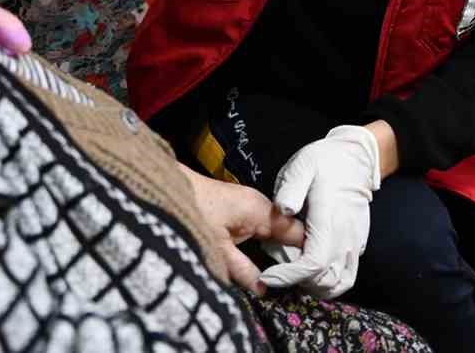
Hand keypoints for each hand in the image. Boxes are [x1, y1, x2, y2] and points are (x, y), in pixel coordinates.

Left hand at [178, 164, 303, 294]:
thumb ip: (243, 271)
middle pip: (290, 233)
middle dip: (294, 257)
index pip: (299, 234)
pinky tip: (265, 260)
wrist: (163, 184)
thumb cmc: (189, 212)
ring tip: (286, 275)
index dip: (307, 257)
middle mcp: (260, 204)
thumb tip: (264, 290)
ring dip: (279, 251)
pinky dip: (265, 243)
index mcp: (261, 211)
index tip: (311, 279)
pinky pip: (262, 227)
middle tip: (300, 282)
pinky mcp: (238, 207)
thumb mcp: (216, 249)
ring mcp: (249, 204)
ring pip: (276, 231)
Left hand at [256, 124, 381, 299]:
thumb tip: (283, 209)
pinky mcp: (358, 245)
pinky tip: (311, 274)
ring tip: (292, 276)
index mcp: (328, 220)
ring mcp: (355, 244)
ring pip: (338, 283)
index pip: (312, 263)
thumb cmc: (325, 162)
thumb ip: (291, 188)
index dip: (289, 275)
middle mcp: (345, 237)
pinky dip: (329, 283)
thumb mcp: (302, 166)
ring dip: (314, 287)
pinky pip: (347, 276)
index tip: (267, 276)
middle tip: (275, 274)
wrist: (357, 159)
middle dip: (298, 284)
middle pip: (324, 280)